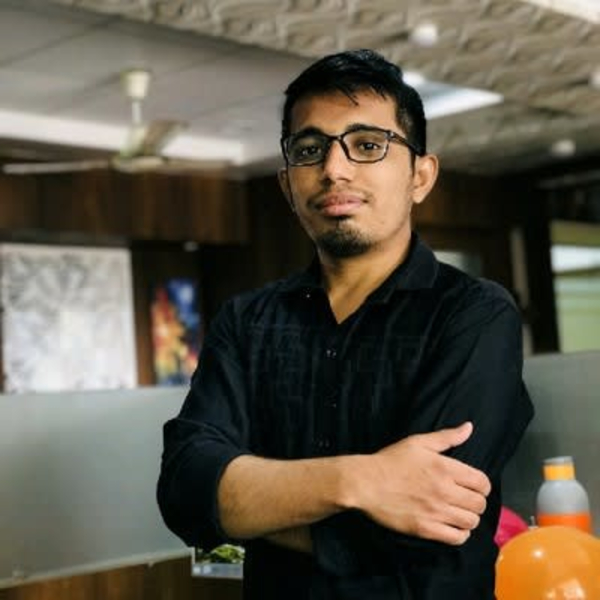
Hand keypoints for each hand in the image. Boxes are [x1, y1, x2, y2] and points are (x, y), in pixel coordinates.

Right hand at [352, 422, 490, 544]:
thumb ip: (447, 437)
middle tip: (466, 499)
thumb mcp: (418, 442)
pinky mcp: (425, 528)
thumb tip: (469, 428)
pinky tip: (453, 526)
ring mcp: (435, 511)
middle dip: (476, 501)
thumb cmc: (391, 460)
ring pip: (470, 522)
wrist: (366, 482)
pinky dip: (460, 534)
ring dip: (469, 518)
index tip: (474, 486)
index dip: (482, 485)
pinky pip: (456, 538)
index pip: (482, 483)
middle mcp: (444, 491)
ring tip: (459, 513)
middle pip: (479, 504)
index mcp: (444, 468)